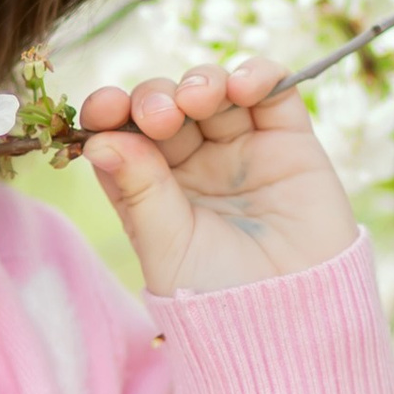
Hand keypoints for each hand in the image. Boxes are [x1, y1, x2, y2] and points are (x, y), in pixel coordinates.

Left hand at [78, 56, 357, 297]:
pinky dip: (257, 74)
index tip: (103, 110)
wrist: (294, 320)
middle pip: (164, 105)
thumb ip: (139, 189)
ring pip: (213, 90)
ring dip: (201, 81)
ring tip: (200, 99)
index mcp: (151, 189)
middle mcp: (193, 165)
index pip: (121, 135)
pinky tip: (243, 85)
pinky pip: (273, 93)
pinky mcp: (290, 143)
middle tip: (160, 115)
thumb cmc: (221, 296)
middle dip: (155, 98)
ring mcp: (241, 149)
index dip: (109, 112)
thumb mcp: (168, 246)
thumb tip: (98, 139)